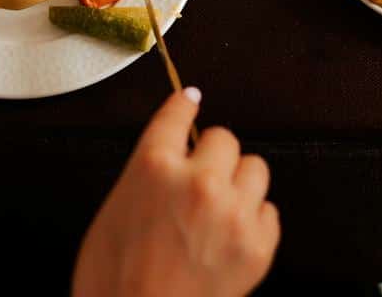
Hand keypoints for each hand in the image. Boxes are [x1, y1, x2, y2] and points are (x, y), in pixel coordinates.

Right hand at [72, 89, 279, 296]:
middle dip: (212, 156)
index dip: (185, 107)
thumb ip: (145, 175)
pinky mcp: (258, 245)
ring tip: (220, 208)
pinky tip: (231, 237)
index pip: (178, 114)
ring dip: (238, 183)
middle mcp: (198, 182)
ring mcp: (233, 213)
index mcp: (153, 168)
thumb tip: (167, 151)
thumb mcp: (112, 214)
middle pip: (224, 138)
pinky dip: (253, 220)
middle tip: (200, 179)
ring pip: (255, 167)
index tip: (190, 102)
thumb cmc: (113, 283)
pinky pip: (270, 210)